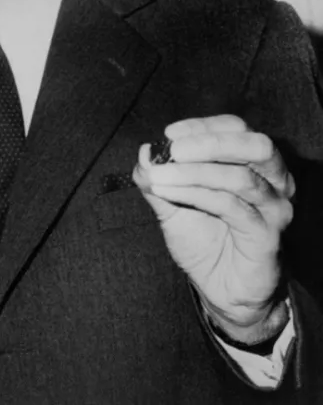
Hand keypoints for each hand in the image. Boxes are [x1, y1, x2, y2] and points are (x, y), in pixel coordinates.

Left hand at [133, 115, 294, 339]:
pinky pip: (231, 206)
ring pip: (239, 176)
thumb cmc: (204, 241)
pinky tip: (168, 193)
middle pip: (252, 144)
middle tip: (173, 150)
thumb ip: (158, 178)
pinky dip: (194, 194)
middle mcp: (273, 181)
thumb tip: (144, 152)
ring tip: (158, 177)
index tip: (169, 135)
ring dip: (193, 172)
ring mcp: (274, 208)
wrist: (222, 290)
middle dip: (208, 142)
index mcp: (253, 163)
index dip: (202, 127)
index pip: (236, 129)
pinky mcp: (267, 235)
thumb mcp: (172, 205)